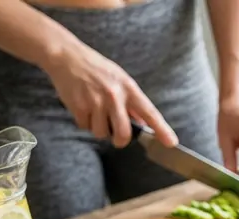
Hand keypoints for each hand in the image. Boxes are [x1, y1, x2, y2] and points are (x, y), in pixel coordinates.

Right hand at [42, 45, 176, 147]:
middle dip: (121, 140)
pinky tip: (83, 108)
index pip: (149, 112)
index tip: (171, 142)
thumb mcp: (120, 79)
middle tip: (117, 138)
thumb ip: (131, 102)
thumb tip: (143, 123)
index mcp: (128, 88)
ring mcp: (95, 102)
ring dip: (99, 128)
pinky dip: (84, 122)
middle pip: (124, 133)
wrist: (67, 56)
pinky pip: (85, 127)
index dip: (162, 129)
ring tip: (95, 112)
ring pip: (101, 133)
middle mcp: (114, 96)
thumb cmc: (96, 69)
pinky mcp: (78, 106)